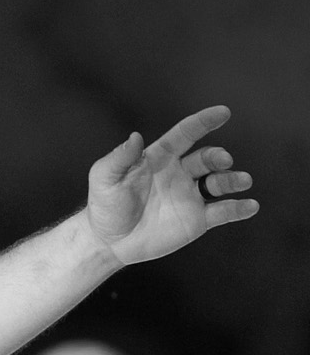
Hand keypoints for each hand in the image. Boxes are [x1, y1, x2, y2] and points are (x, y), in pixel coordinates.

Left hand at [85, 105, 257, 266]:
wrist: (107, 242)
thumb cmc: (104, 206)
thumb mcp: (104, 179)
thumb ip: (120, 158)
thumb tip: (135, 136)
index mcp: (160, 159)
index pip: (185, 134)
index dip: (203, 122)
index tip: (222, 113)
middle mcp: (179, 174)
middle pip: (206, 158)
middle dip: (218, 156)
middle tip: (223, 161)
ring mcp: (190, 196)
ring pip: (219, 182)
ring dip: (233, 180)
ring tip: (243, 181)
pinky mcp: (196, 220)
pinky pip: (223, 211)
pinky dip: (239, 208)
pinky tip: (250, 206)